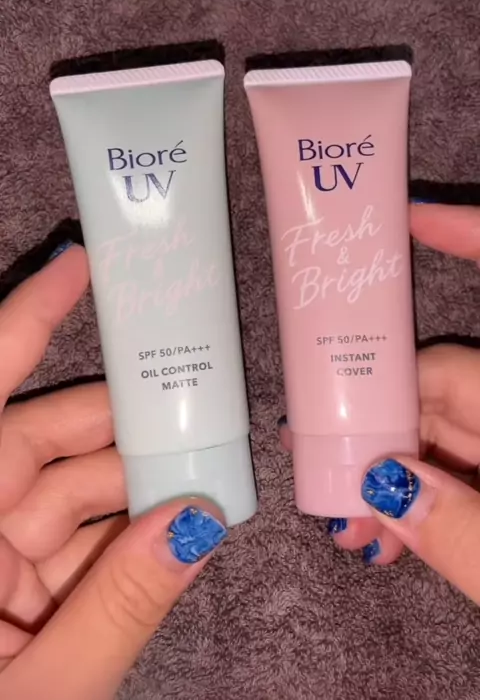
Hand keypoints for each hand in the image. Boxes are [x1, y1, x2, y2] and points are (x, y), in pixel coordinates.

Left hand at [0, 245, 226, 699]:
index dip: (28, 323)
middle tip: (200, 412)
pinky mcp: (2, 593)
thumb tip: (198, 525)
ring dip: (134, 485)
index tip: (78, 266)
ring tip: (206, 477)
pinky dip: (121, 536)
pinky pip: (68, 542)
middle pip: (41, 442)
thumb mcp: (40, 695)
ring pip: (64, 492)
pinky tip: (171, 529)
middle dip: (124, 425)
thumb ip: (119, 612)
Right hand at [280, 203, 479, 602]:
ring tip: (352, 533)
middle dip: (373, 420)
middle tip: (317, 473)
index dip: (465, 237)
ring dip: (388, 473)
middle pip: (439, 381)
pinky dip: (423, 502)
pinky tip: (388, 539)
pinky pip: (459, 469)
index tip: (412, 211)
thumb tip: (382, 486)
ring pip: (442, 432)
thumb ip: (465, 534)